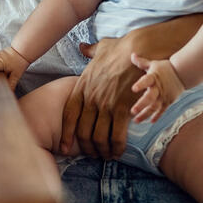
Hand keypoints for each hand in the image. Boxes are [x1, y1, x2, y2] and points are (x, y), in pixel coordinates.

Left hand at [60, 15, 202, 158]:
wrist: (138, 49)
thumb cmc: (120, 48)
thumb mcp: (99, 49)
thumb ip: (89, 51)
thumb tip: (82, 46)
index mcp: (81, 87)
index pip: (68, 116)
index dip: (66, 134)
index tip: (64, 147)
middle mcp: (90, 98)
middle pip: (83, 131)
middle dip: (86, 147)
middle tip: (92, 154)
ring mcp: (105, 104)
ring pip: (99, 137)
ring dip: (102, 150)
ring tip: (106, 156)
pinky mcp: (122, 108)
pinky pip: (117, 135)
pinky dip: (117, 147)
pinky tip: (119, 151)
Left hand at [129, 54, 184, 122]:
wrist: (183, 73)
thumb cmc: (165, 68)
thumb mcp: (153, 64)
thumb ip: (141, 62)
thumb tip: (132, 55)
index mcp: (154, 77)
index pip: (146, 80)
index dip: (140, 84)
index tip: (133, 89)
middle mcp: (159, 88)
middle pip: (150, 98)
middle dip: (141, 105)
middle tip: (133, 111)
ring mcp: (164, 96)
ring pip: (154, 107)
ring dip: (145, 114)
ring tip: (136, 120)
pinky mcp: (168, 101)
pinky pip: (162, 110)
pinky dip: (157, 116)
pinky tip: (150, 121)